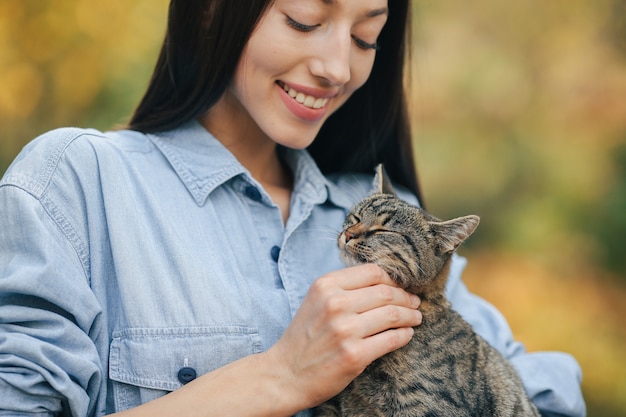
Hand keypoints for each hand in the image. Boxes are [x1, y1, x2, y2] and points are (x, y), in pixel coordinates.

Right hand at [264, 263, 421, 409]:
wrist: (286, 373)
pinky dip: (404, 335)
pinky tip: (406, 334)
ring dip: (410, 316)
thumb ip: (344, 288)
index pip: (372, 272)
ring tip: (415, 318)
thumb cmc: (304, 336)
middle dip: (406, 297)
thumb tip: (384, 282)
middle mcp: (335, 304)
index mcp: (326, 285)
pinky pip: (391, 339)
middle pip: (386, 292)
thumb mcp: (316, 300)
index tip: (401, 286)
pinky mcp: (355, 355)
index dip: (393, 279)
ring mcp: (345, 330)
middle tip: (415, 302)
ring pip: (393, 315)